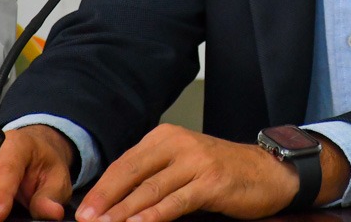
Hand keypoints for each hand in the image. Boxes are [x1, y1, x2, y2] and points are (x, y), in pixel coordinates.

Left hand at [73, 124, 301, 221]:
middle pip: (132, 174)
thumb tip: (113, 200)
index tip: (83, 210)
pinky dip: (153, 216)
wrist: (267, 171)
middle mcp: (179, 143)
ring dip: (124, 212)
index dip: (102, 188)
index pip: (125, 163)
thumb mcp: (183, 163)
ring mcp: (196, 162)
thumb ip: (153, 174)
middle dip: (106, 200)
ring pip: (150, 190)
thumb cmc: (222, 171)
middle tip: (86, 220)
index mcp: (166, 137)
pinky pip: (175, 202)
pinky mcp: (211, 182)